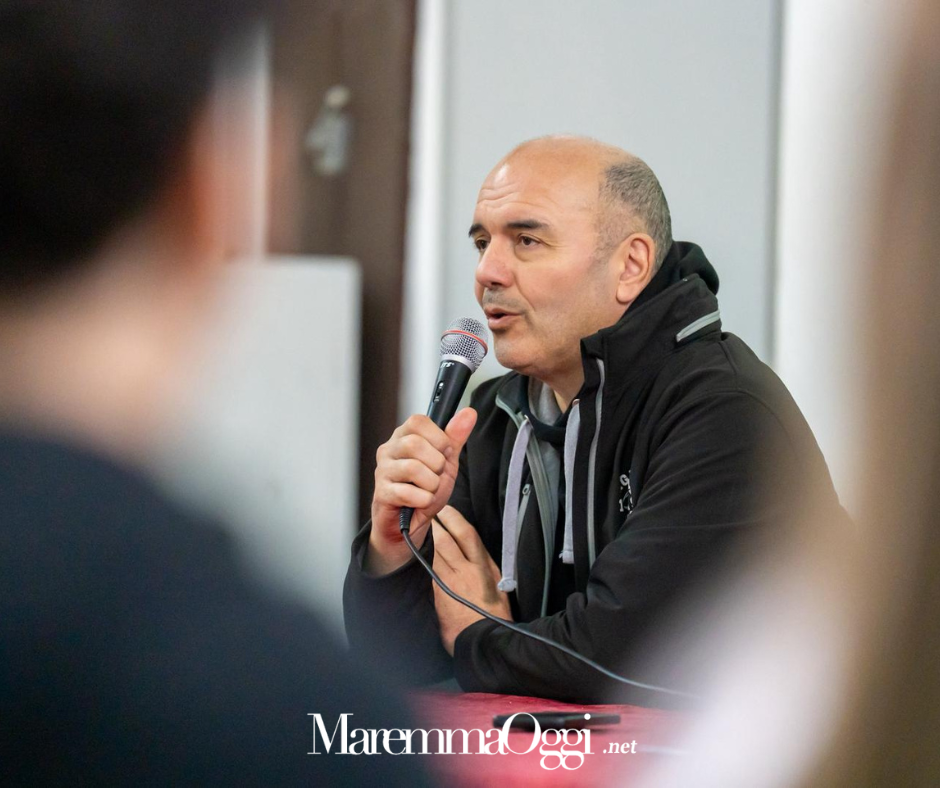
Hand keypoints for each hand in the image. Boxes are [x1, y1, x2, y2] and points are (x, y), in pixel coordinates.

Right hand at [366, 408, 476, 575]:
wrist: (411, 524)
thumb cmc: (425, 488)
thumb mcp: (446, 461)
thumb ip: (455, 437)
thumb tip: (468, 413)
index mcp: (404, 436)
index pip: (418, 421)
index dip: (438, 438)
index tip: (443, 453)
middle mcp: (389, 450)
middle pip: (415, 444)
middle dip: (437, 464)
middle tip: (436, 476)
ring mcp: (383, 471)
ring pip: (413, 468)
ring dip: (431, 484)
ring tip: (429, 490)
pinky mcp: (381, 493)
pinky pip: (408, 492)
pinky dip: (423, 500)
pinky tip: (420, 502)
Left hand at [431, 506, 511, 654]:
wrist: (481, 640)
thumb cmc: (494, 614)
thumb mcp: (499, 584)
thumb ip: (486, 565)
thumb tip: (475, 549)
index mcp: (483, 567)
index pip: (466, 535)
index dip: (455, 519)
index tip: (447, 509)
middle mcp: (465, 571)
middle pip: (446, 540)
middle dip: (437, 523)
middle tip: (430, 512)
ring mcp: (449, 581)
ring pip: (436, 553)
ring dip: (430, 539)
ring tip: (425, 527)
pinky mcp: (438, 591)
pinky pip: (432, 568)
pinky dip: (429, 557)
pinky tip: (425, 552)